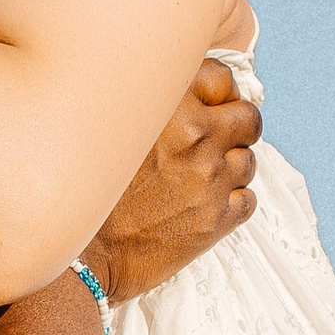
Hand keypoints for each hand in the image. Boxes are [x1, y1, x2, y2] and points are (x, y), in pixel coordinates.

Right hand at [82, 58, 261, 303]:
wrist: (84, 254)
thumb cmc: (92, 191)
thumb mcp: (113, 129)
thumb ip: (151, 107)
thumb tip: (184, 97)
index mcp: (168, 108)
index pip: (221, 79)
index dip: (220, 93)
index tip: (212, 106)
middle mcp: (195, 137)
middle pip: (248, 118)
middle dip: (238, 128)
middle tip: (218, 141)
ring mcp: (211, 178)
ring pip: (249, 160)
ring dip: (231, 168)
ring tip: (201, 179)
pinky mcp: (218, 218)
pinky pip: (248, 199)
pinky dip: (233, 201)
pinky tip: (205, 204)